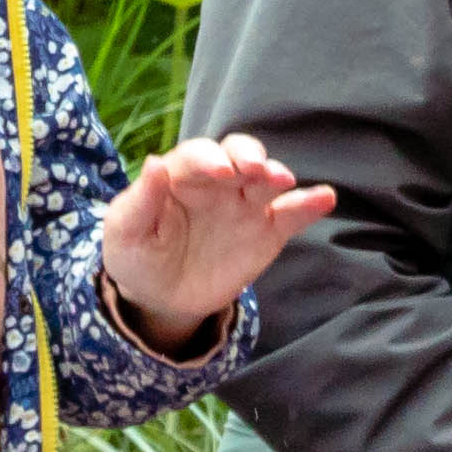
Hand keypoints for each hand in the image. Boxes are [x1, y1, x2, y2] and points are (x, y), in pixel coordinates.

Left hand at [98, 133, 334, 355]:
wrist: (160, 297)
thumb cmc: (136, 254)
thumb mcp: (125, 230)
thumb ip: (141, 199)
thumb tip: (153, 163)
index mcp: (181, 174)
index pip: (199, 156)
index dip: (210, 159)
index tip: (219, 172)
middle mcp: (218, 181)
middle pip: (240, 154)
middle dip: (249, 156)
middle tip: (255, 169)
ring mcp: (245, 204)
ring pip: (266, 179)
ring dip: (276, 174)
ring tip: (283, 180)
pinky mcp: (266, 231)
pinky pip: (291, 215)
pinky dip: (310, 204)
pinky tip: (325, 197)